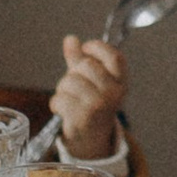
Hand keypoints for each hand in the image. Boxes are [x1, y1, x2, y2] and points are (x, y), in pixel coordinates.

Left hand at [52, 36, 126, 162]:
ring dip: (62, 89)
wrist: (91, 137)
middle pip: (86, 66)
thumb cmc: (90, 102)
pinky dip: (56, 103)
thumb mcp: (89, 78)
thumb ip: (80, 58)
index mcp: (120, 81)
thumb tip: (70, 39)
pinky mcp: (84, 117)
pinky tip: (62, 109)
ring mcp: (100, 105)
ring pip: (70, 81)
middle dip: (73, 73)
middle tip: (74, 86)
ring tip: (68, 99)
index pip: (115, 56)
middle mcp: (114, 93)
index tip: (85, 49)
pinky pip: (60, 99)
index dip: (97, 48)